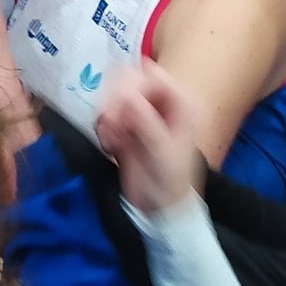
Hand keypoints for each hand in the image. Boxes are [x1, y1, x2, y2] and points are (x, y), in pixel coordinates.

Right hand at [94, 60, 200, 215]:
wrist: (159, 209)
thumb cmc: (171, 183)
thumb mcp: (163, 154)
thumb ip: (147, 124)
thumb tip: (127, 96)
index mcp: (182, 103)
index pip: (152, 76)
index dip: (132, 88)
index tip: (118, 111)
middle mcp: (161, 102)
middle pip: (128, 79)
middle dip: (114, 101)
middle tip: (110, 127)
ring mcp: (142, 111)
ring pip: (112, 94)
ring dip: (106, 116)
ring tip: (111, 141)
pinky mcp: (125, 123)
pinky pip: (105, 113)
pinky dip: (103, 127)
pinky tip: (110, 146)